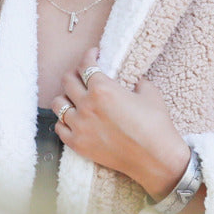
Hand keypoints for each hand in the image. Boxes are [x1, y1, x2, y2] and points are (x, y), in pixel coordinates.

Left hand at [53, 48, 200, 213]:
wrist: (155, 158)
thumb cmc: (156, 125)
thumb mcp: (150, 93)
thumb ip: (137, 82)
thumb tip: (134, 81)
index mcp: (103, 88)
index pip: (85, 65)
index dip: (89, 56)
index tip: (93, 55)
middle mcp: (86, 105)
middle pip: (67, 81)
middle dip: (74, 74)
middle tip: (81, 75)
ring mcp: (79, 125)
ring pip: (57, 104)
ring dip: (65, 97)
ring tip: (73, 98)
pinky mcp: (77, 144)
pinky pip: (59, 128)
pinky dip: (64, 121)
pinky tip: (72, 119)